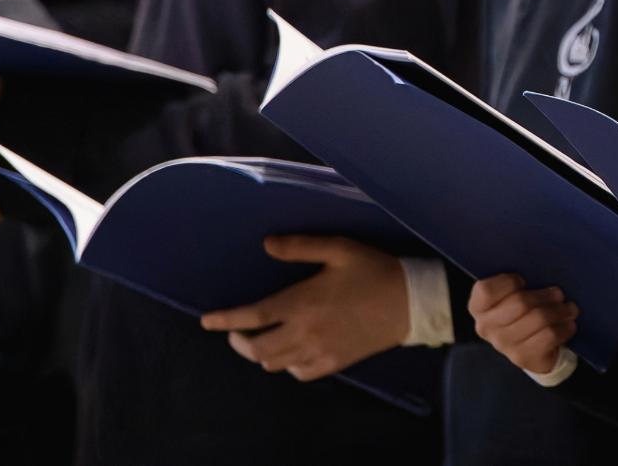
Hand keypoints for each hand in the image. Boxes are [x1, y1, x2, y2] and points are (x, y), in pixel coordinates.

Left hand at [199, 237, 410, 380]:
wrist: (411, 302)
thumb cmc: (374, 271)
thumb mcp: (339, 249)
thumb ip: (300, 247)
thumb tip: (266, 245)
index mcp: (302, 302)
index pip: (252, 317)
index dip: (225, 320)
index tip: (206, 321)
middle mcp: (305, 332)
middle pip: (256, 349)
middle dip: (239, 341)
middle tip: (236, 332)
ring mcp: (319, 351)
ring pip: (274, 363)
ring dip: (261, 353)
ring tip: (262, 340)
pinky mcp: (334, 363)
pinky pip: (298, 372)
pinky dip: (287, 364)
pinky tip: (292, 352)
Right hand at [468, 273, 579, 375]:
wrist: (533, 348)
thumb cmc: (524, 311)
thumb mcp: (516, 294)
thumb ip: (519, 283)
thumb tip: (542, 269)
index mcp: (479, 307)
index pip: (486, 291)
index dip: (508, 283)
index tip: (523, 281)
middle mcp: (486, 327)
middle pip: (520, 303)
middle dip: (544, 296)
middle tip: (559, 294)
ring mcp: (503, 344)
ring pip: (538, 319)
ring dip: (560, 311)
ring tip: (570, 308)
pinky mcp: (522, 357)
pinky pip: (549, 336)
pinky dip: (564, 327)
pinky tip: (568, 324)